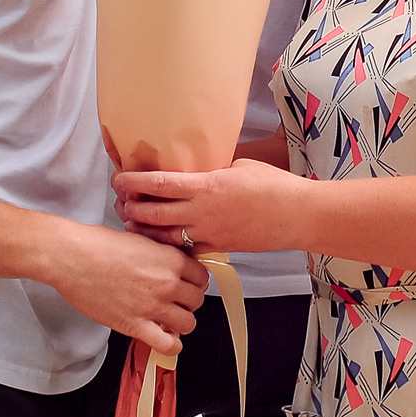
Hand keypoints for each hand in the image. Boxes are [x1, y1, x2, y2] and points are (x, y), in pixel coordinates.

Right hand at [49, 222, 208, 356]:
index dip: (195, 281)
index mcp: (170, 260)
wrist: (72, 257)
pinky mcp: (135, 325)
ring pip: (188, 323)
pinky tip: (165, 337)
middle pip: (197, 300)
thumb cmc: (98, 245)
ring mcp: (152, 306)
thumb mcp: (141, 240)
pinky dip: (172, 344)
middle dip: (188, 301)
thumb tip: (171, 265)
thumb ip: (161, 255)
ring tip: (169, 318)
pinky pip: (168, 344)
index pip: (202, 276)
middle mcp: (167, 284)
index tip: (188, 284)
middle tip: (176, 301)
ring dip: (181, 322)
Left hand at [113, 160, 306, 256]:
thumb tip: (198, 169)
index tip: (119, 179)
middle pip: (154, 213)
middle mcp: (202, 212)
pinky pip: (186, 250)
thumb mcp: (239, 166)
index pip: (160, 184)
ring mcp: (208, 233)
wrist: (296, 215)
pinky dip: (171, 246)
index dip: (134, 182)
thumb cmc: (273, 185)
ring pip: (165, 236)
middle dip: (132, 208)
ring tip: (132, 224)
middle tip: (120, 203)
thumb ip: (213, 170)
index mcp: (206, 186)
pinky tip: (162, 241)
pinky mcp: (218, 247)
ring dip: (145, 230)